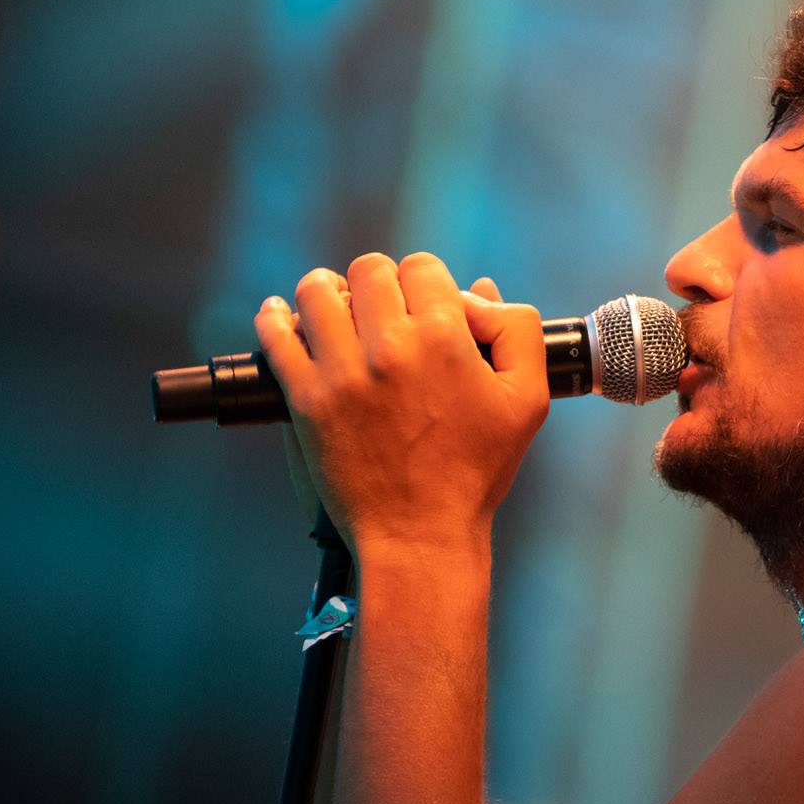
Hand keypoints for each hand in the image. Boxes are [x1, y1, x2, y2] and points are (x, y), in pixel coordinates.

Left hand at [256, 253, 547, 558]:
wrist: (419, 535)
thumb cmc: (475, 473)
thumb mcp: (528, 401)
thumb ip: (517, 332)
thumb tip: (478, 293)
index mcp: (444, 338)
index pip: (422, 268)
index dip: (425, 284)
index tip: (423, 309)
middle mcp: (390, 347)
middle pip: (369, 271)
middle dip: (378, 285)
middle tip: (381, 313)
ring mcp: (342, 372)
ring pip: (317, 292)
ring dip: (326, 292)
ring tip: (333, 309)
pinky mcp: (307, 400)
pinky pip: (276, 338)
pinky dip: (275, 319)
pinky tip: (282, 316)